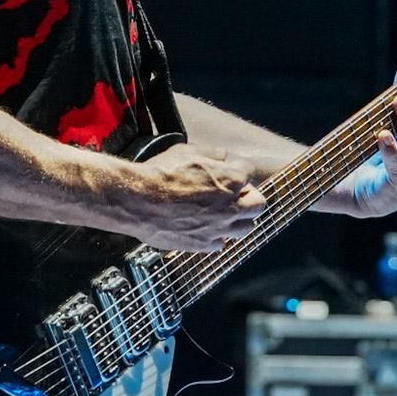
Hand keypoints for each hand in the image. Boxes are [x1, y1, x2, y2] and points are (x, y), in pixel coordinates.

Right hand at [130, 142, 267, 252]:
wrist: (138, 200)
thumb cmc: (161, 173)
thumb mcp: (188, 151)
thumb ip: (213, 154)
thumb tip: (224, 156)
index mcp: (231, 180)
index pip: (249, 174)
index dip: (238, 171)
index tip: (229, 172)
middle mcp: (230, 206)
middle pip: (258, 205)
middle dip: (249, 197)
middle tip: (235, 194)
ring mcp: (218, 228)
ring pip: (245, 229)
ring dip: (238, 219)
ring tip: (224, 214)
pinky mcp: (202, 244)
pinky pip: (220, 244)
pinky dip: (216, 237)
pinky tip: (205, 228)